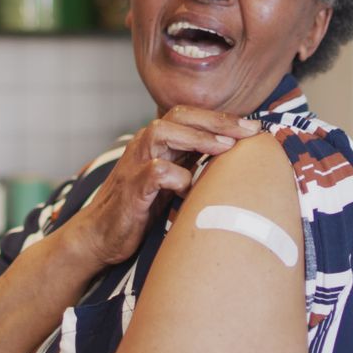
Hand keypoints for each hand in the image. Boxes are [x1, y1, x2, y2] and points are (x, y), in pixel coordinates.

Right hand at [65, 106, 260, 266]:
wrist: (99, 236)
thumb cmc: (139, 208)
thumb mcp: (169, 181)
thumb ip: (190, 164)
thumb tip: (232, 158)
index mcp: (156, 143)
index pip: (189, 116)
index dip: (221, 117)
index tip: (253, 126)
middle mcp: (144, 146)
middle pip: (179, 116)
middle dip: (217, 120)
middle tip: (249, 129)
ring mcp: (135, 165)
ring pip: (162, 133)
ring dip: (197, 138)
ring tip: (226, 146)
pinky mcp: (131, 190)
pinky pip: (155, 172)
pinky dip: (177, 177)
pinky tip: (192, 188)